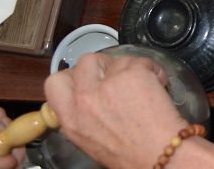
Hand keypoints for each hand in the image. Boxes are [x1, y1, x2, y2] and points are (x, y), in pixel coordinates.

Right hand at [44, 53, 187, 168]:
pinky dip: (152, 70)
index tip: (87, 78)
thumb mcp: (90, 140)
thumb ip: (83, 115)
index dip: (72, 76)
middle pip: (85, 61)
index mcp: (71, 119)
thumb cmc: (130, 155)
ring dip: (129, 68)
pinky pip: (141, 61)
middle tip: (117, 76)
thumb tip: (87, 97)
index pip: (54, 83)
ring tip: (142, 84)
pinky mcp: (133, 74)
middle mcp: (85, 100)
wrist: (159, 155)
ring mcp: (109, 85)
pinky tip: (158, 83)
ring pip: (116, 58)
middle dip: (103, 65)